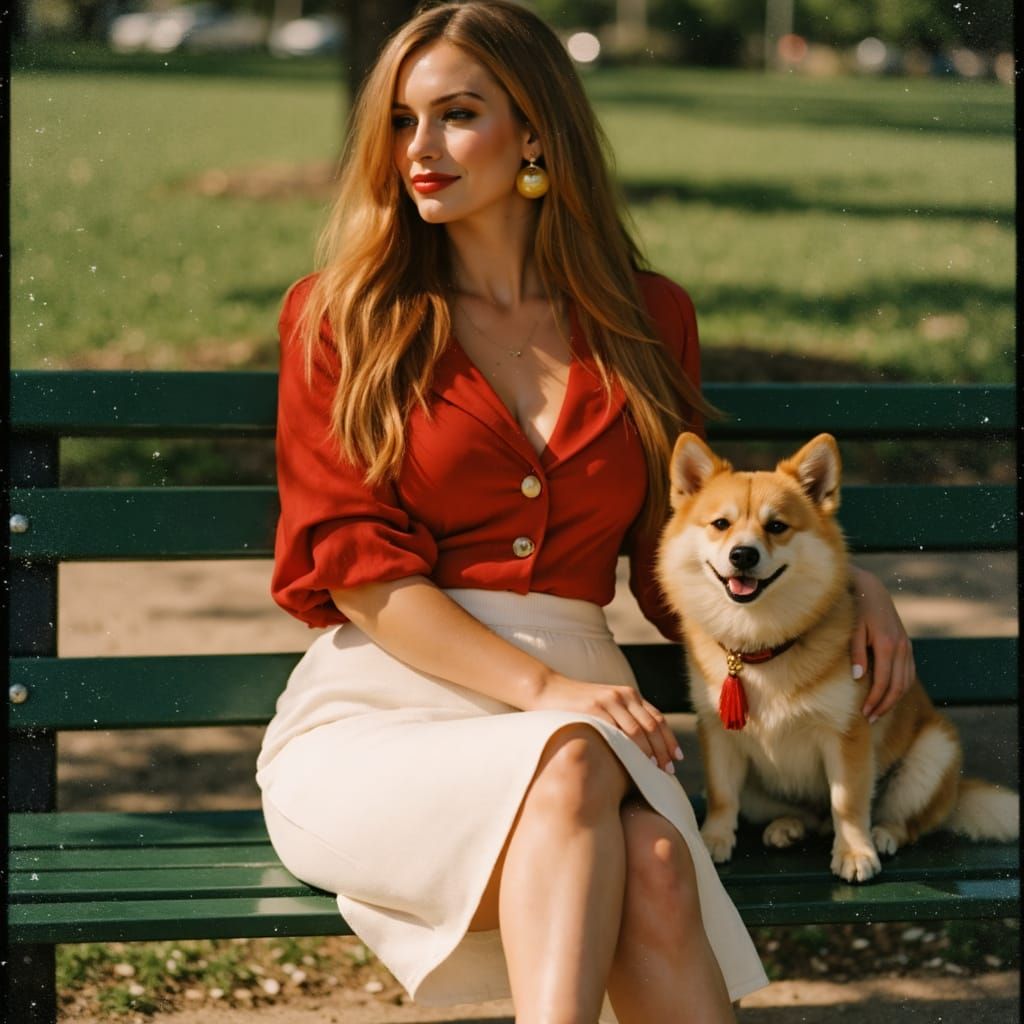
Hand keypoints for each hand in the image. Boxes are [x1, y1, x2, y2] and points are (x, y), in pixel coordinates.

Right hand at [527, 673, 682, 773]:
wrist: (548, 689)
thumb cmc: (577, 703)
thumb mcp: (605, 705)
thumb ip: (623, 717)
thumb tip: (643, 748)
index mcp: (629, 694)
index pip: (657, 719)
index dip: (670, 740)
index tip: (677, 758)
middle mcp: (623, 695)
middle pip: (652, 726)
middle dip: (663, 750)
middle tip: (668, 772)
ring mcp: (608, 701)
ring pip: (638, 731)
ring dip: (649, 753)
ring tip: (654, 771)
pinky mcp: (594, 709)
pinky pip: (616, 732)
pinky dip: (628, 749)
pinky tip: (632, 762)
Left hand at [849, 565, 914, 721]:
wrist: (871, 589)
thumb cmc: (856, 609)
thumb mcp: (852, 629)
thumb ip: (856, 653)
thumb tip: (859, 678)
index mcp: (888, 644)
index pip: (884, 682)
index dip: (875, 701)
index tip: (864, 714)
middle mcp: (901, 647)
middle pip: (898, 686)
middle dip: (884, 705)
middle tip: (870, 719)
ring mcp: (907, 647)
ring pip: (906, 682)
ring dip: (893, 700)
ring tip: (877, 712)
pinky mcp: (906, 646)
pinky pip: (908, 673)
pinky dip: (900, 688)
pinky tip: (888, 696)